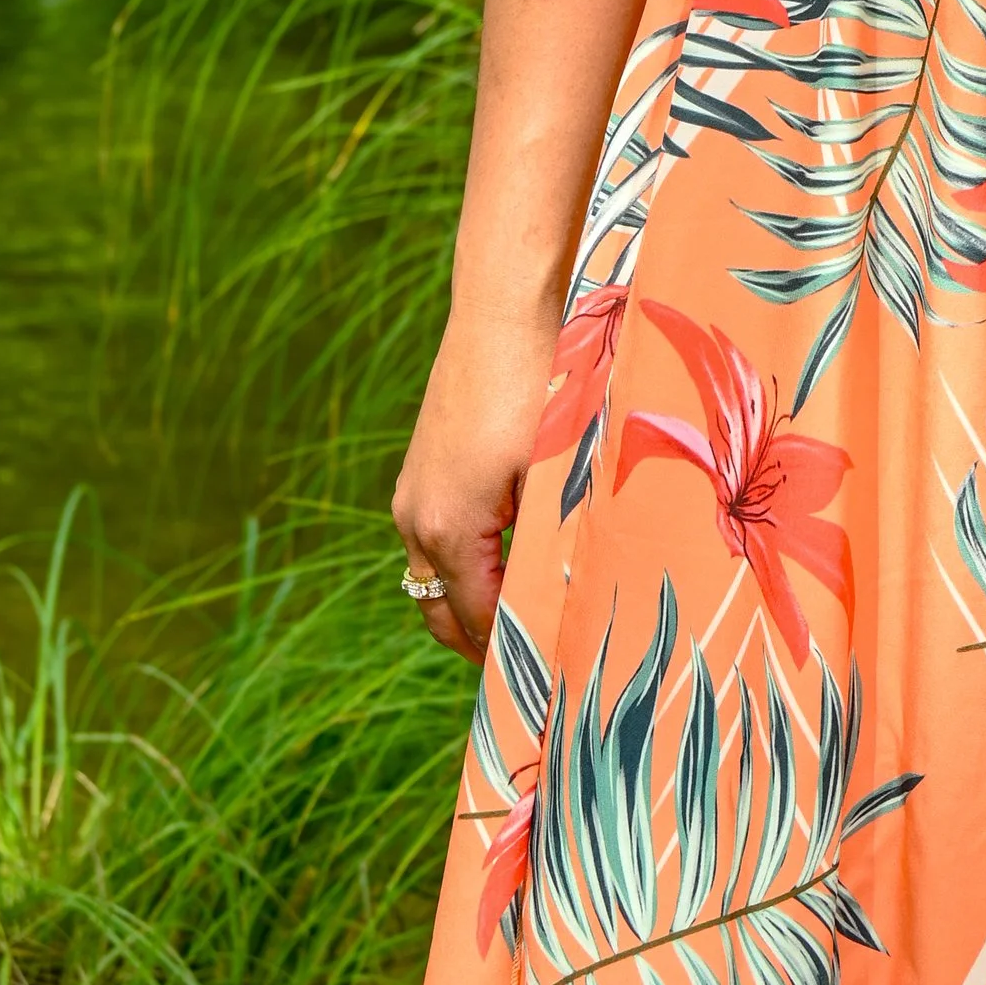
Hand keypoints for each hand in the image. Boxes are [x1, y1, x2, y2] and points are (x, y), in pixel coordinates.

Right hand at [391, 281, 564, 662]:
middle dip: (480, 641)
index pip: (476, 620)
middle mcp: (416, 517)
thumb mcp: (556, 472)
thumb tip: (572, 603)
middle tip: (532, 663)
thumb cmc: (540, 387)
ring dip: (471, 600)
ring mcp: (412, 491)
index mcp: (448, 529)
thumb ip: (552, 543)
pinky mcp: (421, 468)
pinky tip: (511, 557)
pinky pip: (435, 539)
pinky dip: (463, 563)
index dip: (511, 653)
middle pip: (440, 611)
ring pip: (433, 575)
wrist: (504, 308)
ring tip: (526, 617)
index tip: (549, 676)